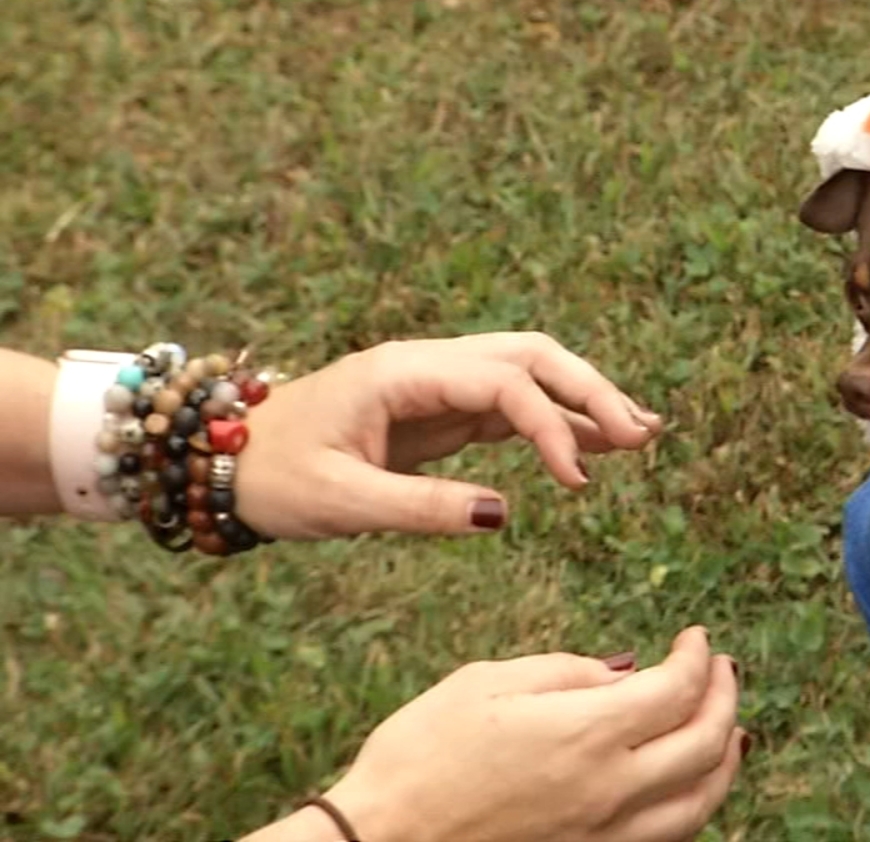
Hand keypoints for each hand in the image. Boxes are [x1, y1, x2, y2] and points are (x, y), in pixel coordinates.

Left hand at [233, 332, 663, 538]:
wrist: (226, 464)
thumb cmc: (275, 477)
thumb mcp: (340, 501)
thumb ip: (420, 506)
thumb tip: (501, 515)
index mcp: (403, 372)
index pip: (502, 381)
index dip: (549, 426)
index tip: (575, 483)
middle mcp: (429, 367)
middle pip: (532, 356)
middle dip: (591, 390)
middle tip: (642, 434)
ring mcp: (439, 388)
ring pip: (530, 376)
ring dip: (585, 401)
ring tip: (643, 434)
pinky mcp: (441, 416)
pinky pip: (513, 409)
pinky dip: (558, 424)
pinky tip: (598, 445)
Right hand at [245, 627, 745, 841]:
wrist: (380, 840)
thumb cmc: (420, 755)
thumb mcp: (486, 684)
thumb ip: (567, 673)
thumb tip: (626, 674)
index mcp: (584, 734)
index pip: (677, 689)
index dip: (698, 657)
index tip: (695, 638)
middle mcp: (609, 790)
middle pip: (706, 744)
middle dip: (724, 697)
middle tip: (723, 670)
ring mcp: (605, 836)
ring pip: (700, 801)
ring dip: (725, 758)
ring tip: (729, 728)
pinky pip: (668, 836)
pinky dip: (694, 803)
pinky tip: (690, 784)